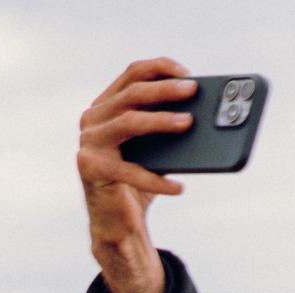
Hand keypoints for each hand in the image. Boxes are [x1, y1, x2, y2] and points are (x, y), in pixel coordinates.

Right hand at [77, 57, 198, 292]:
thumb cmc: (140, 180)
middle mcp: (92, 119)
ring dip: (160, 121)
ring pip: (128, 122)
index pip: (132, 74)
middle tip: (193, 90)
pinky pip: (130, 171)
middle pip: (132, 94)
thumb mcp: (156, 147)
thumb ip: (168, 126)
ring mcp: (88, 143)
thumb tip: (206, 113)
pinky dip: (157, 180)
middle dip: (165, 89)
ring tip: (188, 123)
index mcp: (106, 105)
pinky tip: (179, 187)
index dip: (160, 68)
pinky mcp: (91, 169)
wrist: (117, 221)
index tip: (188, 73)